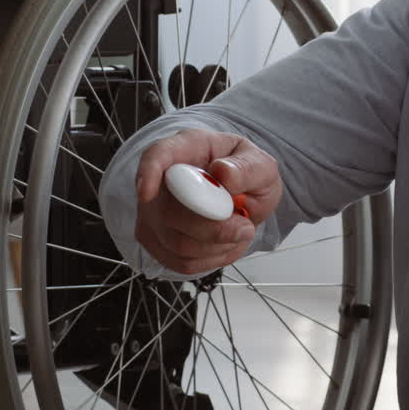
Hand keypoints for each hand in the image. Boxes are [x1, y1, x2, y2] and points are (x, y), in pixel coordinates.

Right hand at [134, 129, 281, 274]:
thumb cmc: (246, 175)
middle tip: (244, 226)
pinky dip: (212, 259)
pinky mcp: (156, 241)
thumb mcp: (261, 165)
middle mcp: (162, 179)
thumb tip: (223, 173)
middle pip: (167, 211)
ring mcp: (153, 213)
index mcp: (186, 147)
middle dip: (213, 227)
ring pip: (177, 243)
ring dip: (218, 245)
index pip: (155, 156)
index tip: (147, 192)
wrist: (244, 196)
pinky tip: (225, 243)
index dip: (148, 174)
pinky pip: (182, 262)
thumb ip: (247, 168)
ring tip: (237, 230)